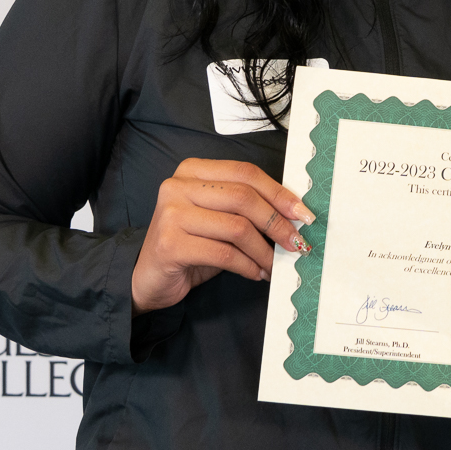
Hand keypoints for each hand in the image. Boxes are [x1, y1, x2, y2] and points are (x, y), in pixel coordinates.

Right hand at [131, 157, 313, 315]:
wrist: (148, 279)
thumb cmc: (190, 246)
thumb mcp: (218, 218)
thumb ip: (245, 208)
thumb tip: (294, 213)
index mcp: (193, 170)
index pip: (246, 173)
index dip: (279, 193)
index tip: (303, 213)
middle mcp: (178, 186)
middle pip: (243, 198)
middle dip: (277, 223)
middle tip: (296, 243)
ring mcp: (171, 214)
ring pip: (237, 228)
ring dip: (264, 251)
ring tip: (274, 265)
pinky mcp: (170, 244)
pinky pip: (224, 254)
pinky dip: (248, 266)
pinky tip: (256, 273)